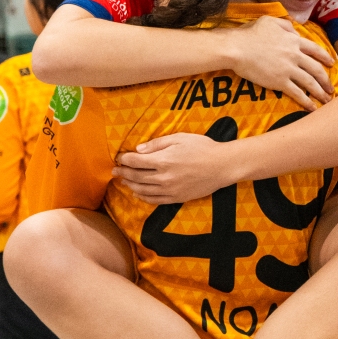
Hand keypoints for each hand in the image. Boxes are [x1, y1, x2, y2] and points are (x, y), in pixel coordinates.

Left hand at [114, 133, 233, 202]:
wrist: (222, 166)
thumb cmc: (202, 148)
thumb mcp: (179, 138)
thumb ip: (157, 144)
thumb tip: (138, 150)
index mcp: (163, 160)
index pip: (135, 161)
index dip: (124, 159)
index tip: (119, 157)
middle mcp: (163, 177)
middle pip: (136, 176)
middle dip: (123, 173)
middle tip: (115, 171)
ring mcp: (169, 190)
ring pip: (143, 190)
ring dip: (130, 185)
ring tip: (124, 181)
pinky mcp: (176, 198)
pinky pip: (154, 200)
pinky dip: (143, 197)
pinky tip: (138, 193)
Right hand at [226, 15, 333, 110]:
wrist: (238, 48)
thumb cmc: (250, 33)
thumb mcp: (270, 21)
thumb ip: (285, 25)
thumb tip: (295, 31)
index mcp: (293, 41)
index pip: (315, 49)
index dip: (325, 56)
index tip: (332, 63)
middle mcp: (295, 55)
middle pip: (316, 68)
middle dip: (326, 79)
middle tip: (331, 87)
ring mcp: (288, 69)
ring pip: (310, 82)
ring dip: (320, 92)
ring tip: (327, 100)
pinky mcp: (280, 82)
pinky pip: (297, 93)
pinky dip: (306, 101)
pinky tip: (312, 108)